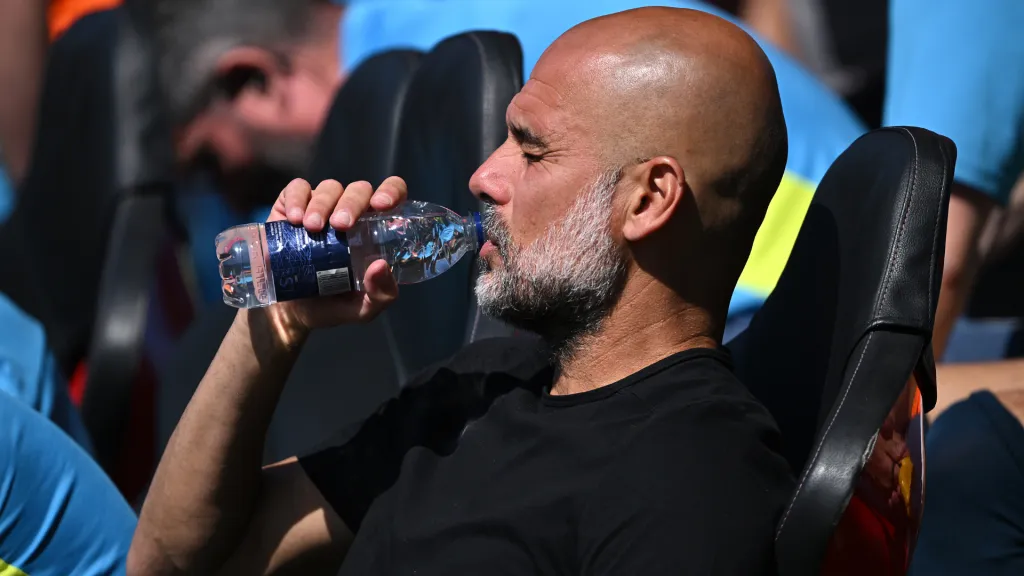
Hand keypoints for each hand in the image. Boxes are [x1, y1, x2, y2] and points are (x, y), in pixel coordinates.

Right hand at [261, 177, 406, 336]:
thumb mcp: (363, 310)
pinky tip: (294, 219)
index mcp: (374, 230)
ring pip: (330, 188)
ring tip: (312, 228)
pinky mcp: (291, 207)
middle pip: (359, 190)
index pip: (392, 195)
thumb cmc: (332, 304)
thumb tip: (381, 266)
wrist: (290, 312)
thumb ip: (381, 295)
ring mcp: (321, 207)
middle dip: (351, 203)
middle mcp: (351, 213)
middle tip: (340, 226)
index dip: (391, 191)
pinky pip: (297, 189)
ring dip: (322, 204)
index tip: (381, 205)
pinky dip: (296, 198)